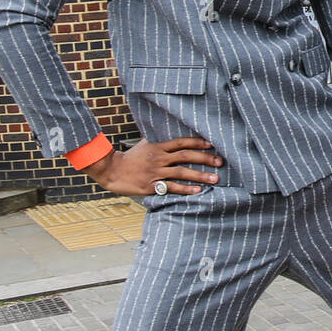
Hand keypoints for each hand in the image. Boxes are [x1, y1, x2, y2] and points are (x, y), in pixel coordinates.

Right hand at [86, 137, 222, 195]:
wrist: (110, 170)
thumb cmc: (130, 158)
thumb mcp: (144, 145)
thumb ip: (160, 143)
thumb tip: (174, 139)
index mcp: (158, 147)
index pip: (181, 142)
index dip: (198, 142)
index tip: (213, 144)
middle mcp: (158, 158)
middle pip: (185, 156)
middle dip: (205, 158)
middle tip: (220, 162)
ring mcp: (155, 172)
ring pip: (181, 172)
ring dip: (200, 176)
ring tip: (215, 179)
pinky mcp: (151, 186)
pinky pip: (171, 187)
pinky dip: (185, 189)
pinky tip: (197, 191)